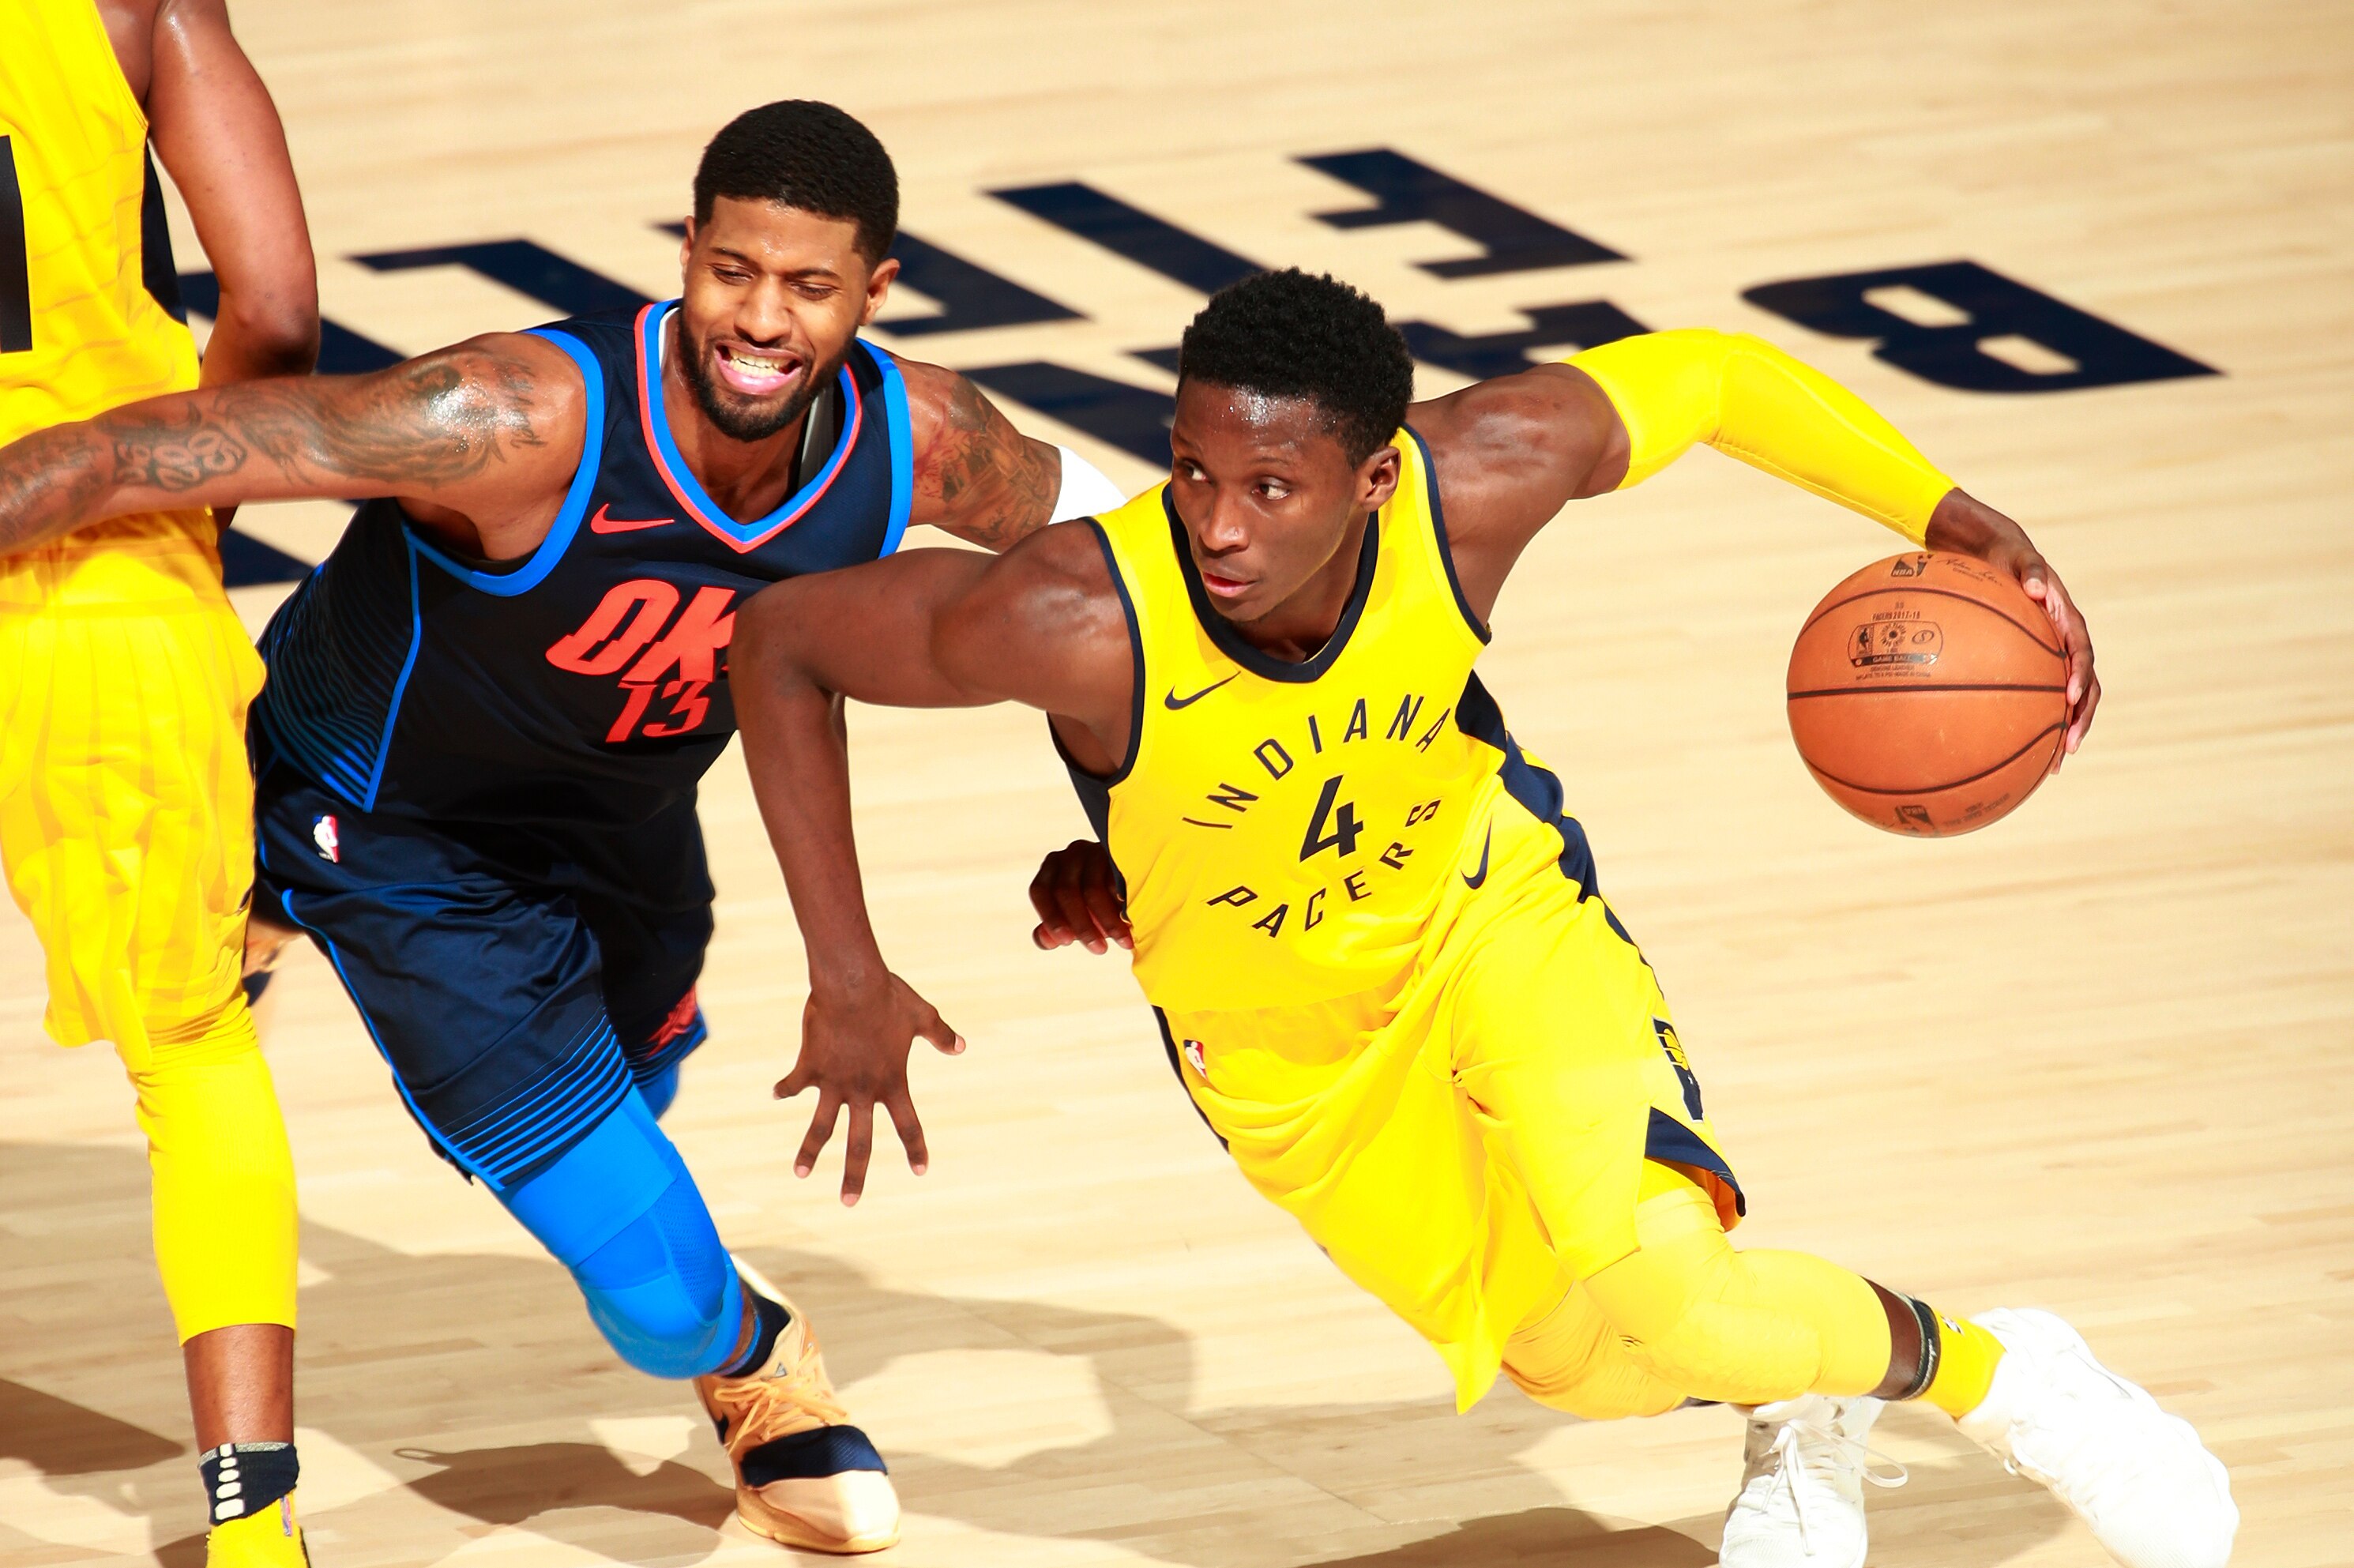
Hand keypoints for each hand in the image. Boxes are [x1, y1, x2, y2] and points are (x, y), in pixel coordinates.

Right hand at [775, 973, 964, 1204]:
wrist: (851, 984)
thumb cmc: (889, 997)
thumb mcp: (922, 1016)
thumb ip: (940, 1034)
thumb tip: (961, 1047)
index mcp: (892, 1082)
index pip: (908, 1124)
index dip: (915, 1149)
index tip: (920, 1171)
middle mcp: (863, 1090)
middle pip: (860, 1143)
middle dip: (854, 1175)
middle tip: (849, 1203)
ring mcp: (834, 1082)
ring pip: (821, 1127)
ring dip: (810, 1152)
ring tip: (801, 1174)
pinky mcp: (810, 1067)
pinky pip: (794, 1084)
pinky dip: (785, 1088)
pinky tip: (777, 1094)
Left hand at [1029, 838, 1131, 952]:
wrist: (1134, 884)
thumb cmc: (1097, 905)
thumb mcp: (1074, 920)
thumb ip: (1053, 931)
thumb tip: (1044, 939)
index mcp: (1052, 867)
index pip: (1040, 890)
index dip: (1051, 918)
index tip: (1067, 942)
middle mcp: (1071, 854)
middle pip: (1065, 890)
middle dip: (1082, 925)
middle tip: (1100, 949)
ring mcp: (1096, 850)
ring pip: (1092, 889)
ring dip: (1108, 920)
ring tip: (1123, 942)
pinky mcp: (1120, 852)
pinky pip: (1118, 882)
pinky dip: (1123, 906)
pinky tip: (1133, 922)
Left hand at [1926, 491, 2100, 770]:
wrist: (2001, 557)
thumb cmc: (2009, 558)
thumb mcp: (2018, 558)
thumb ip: (2030, 571)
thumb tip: (2035, 587)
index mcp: (2068, 621)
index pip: (2082, 654)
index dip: (2081, 677)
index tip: (2070, 698)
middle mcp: (2068, 643)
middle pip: (2086, 686)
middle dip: (2080, 717)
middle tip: (2068, 746)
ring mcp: (2055, 657)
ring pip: (2070, 699)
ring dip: (2066, 729)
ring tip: (2054, 764)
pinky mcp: (2039, 665)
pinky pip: (2043, 697)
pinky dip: (2039, 723)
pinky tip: (2021, 750)